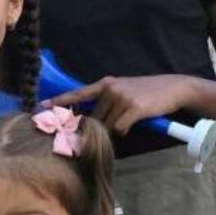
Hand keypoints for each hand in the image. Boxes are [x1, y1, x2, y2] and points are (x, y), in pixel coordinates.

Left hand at [45, 74, 194, 136]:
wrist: (173, 88)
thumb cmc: (147, 92)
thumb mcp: (123, 90)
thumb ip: (106, 101)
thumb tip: (91, 119)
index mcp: (105, 84)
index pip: (78, 93)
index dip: (60, 101)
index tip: (42, 105)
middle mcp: (111, 89)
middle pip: (94, 117)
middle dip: (98, 126)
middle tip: (110, 127)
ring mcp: (122, 98)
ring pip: (107, 125)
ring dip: (114, 129)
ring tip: (128, 120)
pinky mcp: (134, 107)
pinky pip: (120, 128)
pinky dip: (125, 130)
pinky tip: (134, 122)